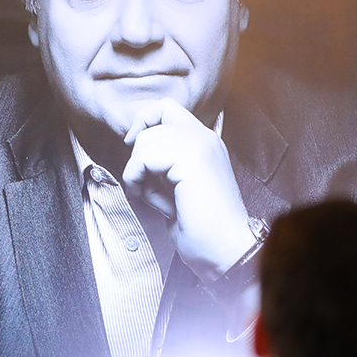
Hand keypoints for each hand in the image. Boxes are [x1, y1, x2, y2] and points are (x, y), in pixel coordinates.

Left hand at [122, 98, 256, 281]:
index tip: (133, 147)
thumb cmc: (198, 226)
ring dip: (136, 170)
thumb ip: (159, 162)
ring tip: (149, 194)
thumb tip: (132, 144)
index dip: (144, 121)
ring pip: (145, 140)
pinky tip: (146, 196)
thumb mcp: (173, 185)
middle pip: (153, 121)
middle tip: (146, 184)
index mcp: (204, 141)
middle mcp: (205, 137)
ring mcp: (201, 144)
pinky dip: (136, 177)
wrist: (224, 249)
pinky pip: (144, 157)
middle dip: (139, 155)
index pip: (166, 107)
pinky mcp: (193, 158)